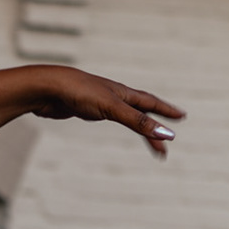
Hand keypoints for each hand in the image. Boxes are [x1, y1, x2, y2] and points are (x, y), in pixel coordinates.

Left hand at [29, 66, 186, 158]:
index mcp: (123, 93)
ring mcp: (100, 102)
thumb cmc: (78, 92)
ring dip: (140, 126)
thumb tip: (166, 134)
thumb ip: (138, 121)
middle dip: (156, 124)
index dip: (167, 110)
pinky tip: (115, 122)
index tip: (182, 116)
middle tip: (168, 139)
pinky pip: (110, 117)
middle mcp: (114, 96)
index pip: (151, 103)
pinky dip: (121, 122)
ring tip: (148, 139)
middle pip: (141, 112)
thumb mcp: (112, 108)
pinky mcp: (85, 108)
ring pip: (126, 115)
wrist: (46, 88)